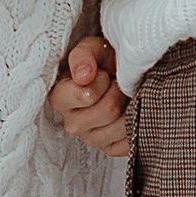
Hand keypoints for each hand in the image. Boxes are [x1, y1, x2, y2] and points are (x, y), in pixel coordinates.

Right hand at [47, 33, 130, 158]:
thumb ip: (83, 56)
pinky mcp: (108, 148)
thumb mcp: (91, 48)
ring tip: (123, 95)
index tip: (103, 73)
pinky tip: (128, 110)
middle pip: (108, 110)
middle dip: (119, 91)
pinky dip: (136, 122)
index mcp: (59, 98)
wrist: (119, 73)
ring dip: (129, 105)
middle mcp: (71, 123)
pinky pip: (129, 140)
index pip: (87, 95)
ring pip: (121, 126)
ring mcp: (90, 138)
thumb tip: (83, 75)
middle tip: (117, 82)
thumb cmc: (102, 61)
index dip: (102, 80)